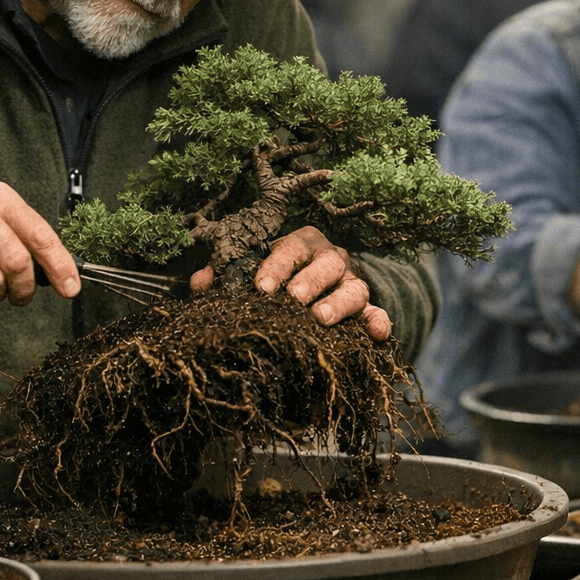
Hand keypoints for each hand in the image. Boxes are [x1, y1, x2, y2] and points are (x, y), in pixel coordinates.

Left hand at [190, 227, 391, 340]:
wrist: (313, 290)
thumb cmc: (275, 278)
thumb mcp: (251, 271)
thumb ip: (225, 275)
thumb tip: (200, 282)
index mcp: (302, 243)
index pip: (292, 247)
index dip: (276, 265)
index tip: (260, 287)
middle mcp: (332, 259)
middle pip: (328, 263)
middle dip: (308, 282)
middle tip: (291, 301)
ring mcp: (352, 284)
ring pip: (354, 288)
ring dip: (338, 303)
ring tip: (319, 319)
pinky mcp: (366, 309)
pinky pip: (378, 313)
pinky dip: (379, 322)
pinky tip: (376, 335)